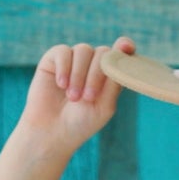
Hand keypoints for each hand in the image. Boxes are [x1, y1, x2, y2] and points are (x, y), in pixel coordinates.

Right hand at [18, 37, 136, 155]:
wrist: (52, 132)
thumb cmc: (81, 123)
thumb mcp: (104, 105)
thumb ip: (115, 80)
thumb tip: (126, 50)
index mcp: (108, 76)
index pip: (119, 55)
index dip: (124, 47)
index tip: (127, 46)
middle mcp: (92, 64)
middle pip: (102, 53)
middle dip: (96, 74)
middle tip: (88, 98)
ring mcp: (74, 60)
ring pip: (83, 50)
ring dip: (79, 75)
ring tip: (73, 97)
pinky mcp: (54, 59)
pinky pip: (63, 51)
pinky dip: (64, 68)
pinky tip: (61, 85)